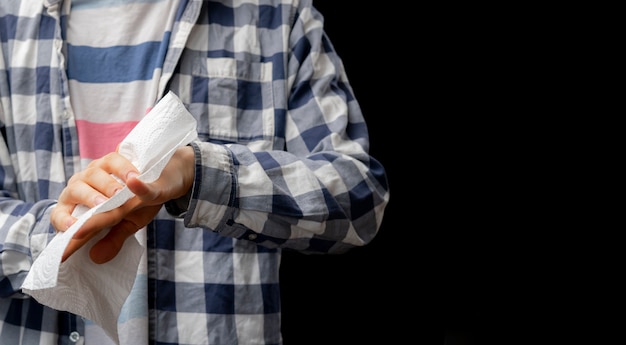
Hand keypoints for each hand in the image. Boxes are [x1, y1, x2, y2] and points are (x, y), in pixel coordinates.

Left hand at [51, 145, 194, 262]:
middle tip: (101, 208)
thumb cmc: (136, 204)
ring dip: (106, 185)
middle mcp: (82, 185)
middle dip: (88, 200)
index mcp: (78, 208)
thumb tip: (96, 258)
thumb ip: (112, 239)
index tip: (73, 230)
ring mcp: (97, 169)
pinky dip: (124, 170)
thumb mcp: (126, 225)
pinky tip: (133, 178)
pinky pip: (116, 162)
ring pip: (95, 174)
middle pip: (75, 191)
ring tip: (119, 194)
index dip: (63, 221)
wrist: (161, 181)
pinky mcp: (115, 158)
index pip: (60, 215)